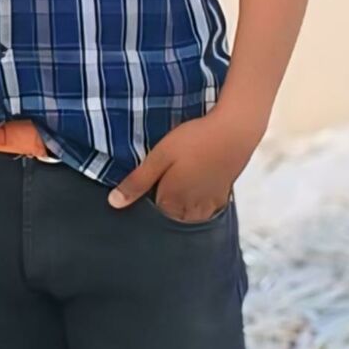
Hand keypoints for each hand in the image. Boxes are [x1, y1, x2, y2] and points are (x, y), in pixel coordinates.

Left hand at [107, 110, 256, 221]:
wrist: (235, 131)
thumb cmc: (194, 140)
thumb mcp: (159, 156)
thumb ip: (137, 181)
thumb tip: (113, 203)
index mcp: (171, 200)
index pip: (150, 211)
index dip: (145, 196)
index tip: (147, 180)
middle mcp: (190, 208)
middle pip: (170, 217)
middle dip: (163, 205)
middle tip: (164, 178)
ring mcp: (208, 204)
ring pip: (188, 216)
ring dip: (181, 208)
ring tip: (179, 186)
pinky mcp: (222, 196)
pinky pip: (207, 211)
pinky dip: (200, 206)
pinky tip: (197, 190)